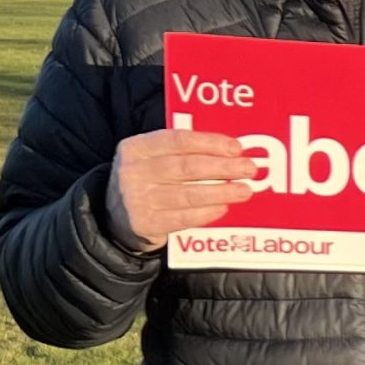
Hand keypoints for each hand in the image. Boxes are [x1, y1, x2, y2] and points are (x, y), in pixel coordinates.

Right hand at [105, 129, 258, 252]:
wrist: (114, 217)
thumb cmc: (148, 180)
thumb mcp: (152, 159)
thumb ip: (182, 152)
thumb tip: (231, 151)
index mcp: (135, 148)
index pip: (177, 140)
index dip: (210, 142)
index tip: (237, 147)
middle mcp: (132, 172)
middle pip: (185, 167)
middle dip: (222, 167)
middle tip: (249, 169)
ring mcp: (136, 200)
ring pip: (187, 194)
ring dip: (221, 192)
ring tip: (245, 190)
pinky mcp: (144, 224)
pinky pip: (182, 218)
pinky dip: (206, 213)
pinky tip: (223, 208)